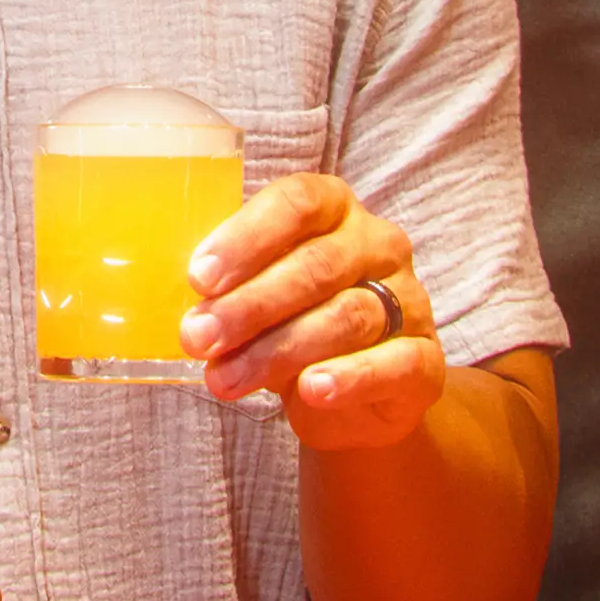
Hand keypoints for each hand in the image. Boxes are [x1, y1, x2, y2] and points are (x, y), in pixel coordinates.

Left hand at [179, 174, 442, 448]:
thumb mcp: (256, 295)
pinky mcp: (425, 359)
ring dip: (277, 350)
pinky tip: (311, 390)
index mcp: (335, 209)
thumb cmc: (291, 324)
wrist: (353, 397)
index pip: (298, 203)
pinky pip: (393, 363)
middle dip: (249, 304)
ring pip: (346, 317)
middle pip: (316, 265)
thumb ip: (226, 288)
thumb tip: (173, 305)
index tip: (199, 277)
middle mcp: (378, 245)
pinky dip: (349, 376)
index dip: (247, 237)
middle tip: (197, 337)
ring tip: (224, 378)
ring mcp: (410, 300)